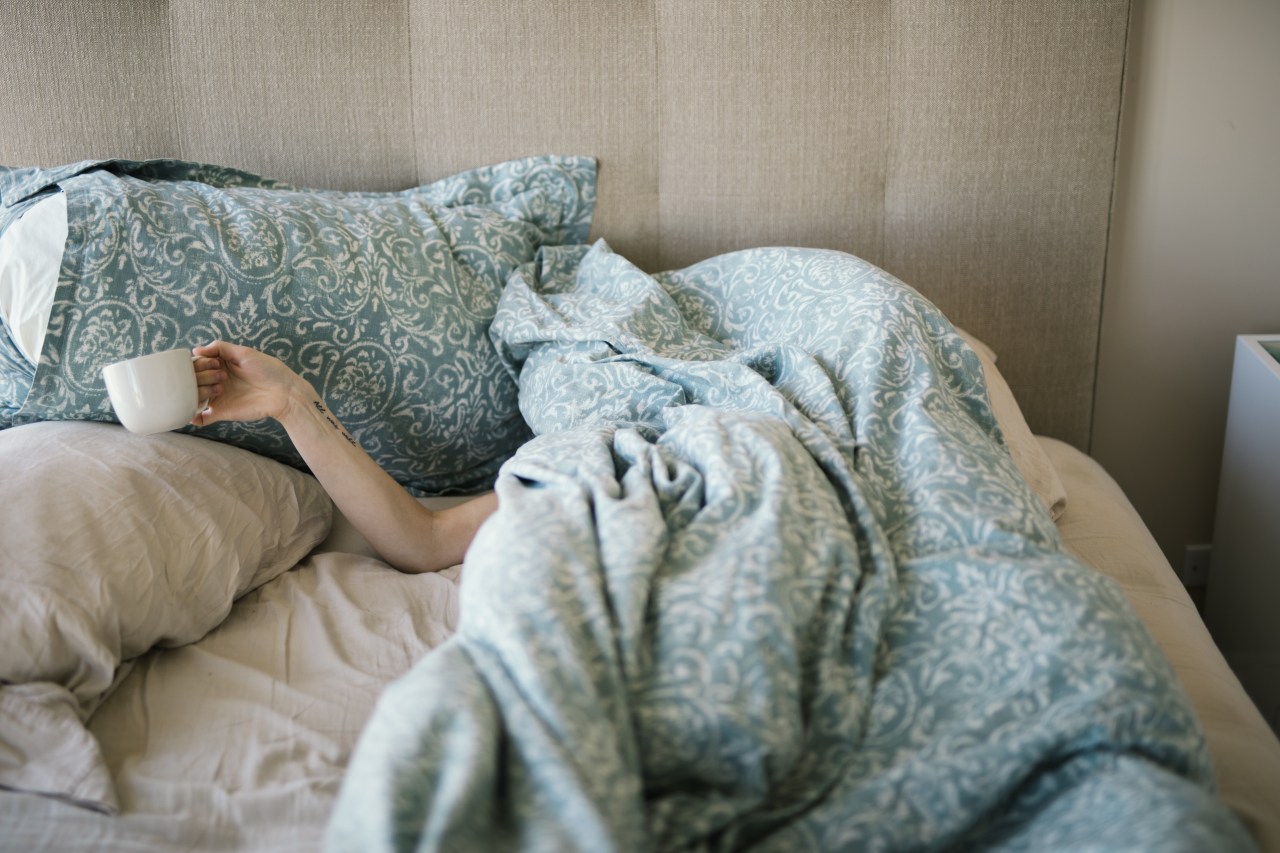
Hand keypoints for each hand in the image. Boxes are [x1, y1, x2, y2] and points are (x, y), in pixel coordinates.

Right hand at [190, 340, 309, 426]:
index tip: (214, 364)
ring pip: (192, 398)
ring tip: (217, 390)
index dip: (200, 364)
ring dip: (196, 394)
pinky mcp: (222, 412)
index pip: (196, 365)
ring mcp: (217, 398)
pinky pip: (201, 418)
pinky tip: (193, 412)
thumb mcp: (244, 353)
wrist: (284, 393)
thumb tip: (195, 351)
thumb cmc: (268, 370)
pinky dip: (192, 417)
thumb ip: (219, 348)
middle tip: (221, 377)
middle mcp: (214, 382)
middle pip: (191, 381)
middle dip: (200, 378)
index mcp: (218, 366)